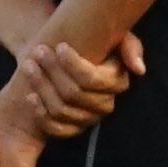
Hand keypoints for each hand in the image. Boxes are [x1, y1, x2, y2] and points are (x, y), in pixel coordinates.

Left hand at [11, 33, 134, 135]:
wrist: (61, 54)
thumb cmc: (89, 41)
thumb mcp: (113, 36)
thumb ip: (130, 46)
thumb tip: (139, 69)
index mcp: (116, 83)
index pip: (92, 80)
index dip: (73, 65)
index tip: (59, 46)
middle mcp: (104, 105)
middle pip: (73, 94)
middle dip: (52, 71)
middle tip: (38, 51)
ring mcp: (87, 120)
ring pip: (61, 109)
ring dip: (41, 86)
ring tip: (28, 65)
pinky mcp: (71, 130)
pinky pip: (55, 129)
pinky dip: (40, 113)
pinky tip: (30, 95)